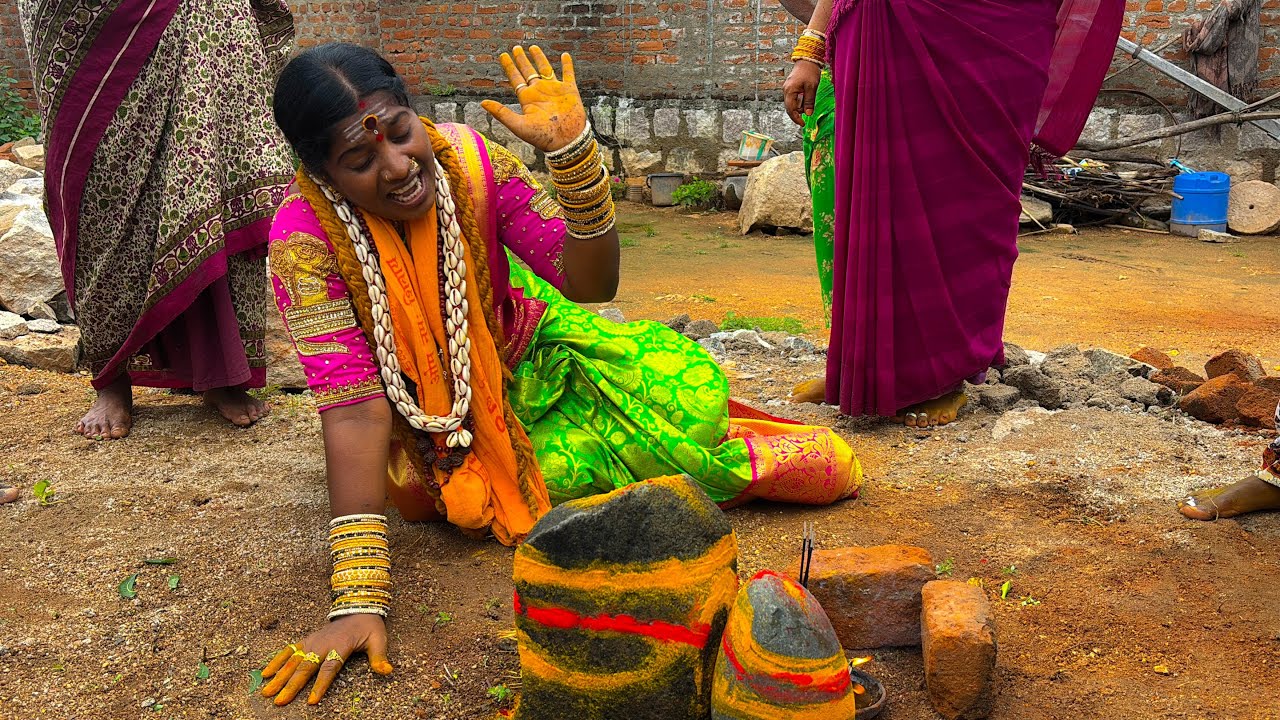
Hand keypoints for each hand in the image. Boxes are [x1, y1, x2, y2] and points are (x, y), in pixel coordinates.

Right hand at [259, 614, 391, 705]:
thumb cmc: (369, 628)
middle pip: (306, 667)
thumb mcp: (378, 640)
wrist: (358, 607)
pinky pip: (289, 650)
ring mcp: (312, 641)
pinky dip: (276, 661)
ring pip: (293, 660)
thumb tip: (387, 671)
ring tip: (266, 691)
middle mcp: (323, 644)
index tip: (311, 701)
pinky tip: (265, 673)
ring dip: (279, 676)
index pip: (329, 668)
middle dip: (292, 685)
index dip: (321, 685)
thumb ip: (379, 657)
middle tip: (279, 701)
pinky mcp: (307, 639)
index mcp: (340, 646)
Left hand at [482, 45, 588, 152]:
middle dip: (521, 59)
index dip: (509, 66)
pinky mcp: (570, 91)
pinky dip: (567, 64)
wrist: (566, 142)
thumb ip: (501, 113)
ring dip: (539, 58)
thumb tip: (482, 103)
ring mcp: (555, 90)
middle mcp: (540, 92)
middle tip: (515, 48)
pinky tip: (565, 55)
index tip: (503, 55)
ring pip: (546, 69)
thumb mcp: (519, 125)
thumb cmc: (543, 137)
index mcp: (527, 98)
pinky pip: (568, 74)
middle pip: (528, 71)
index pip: (516, 78)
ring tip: (533, 47)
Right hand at [783, 60, 822, 125]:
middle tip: (807, 115)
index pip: (790, 109)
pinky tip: (806, 98)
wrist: (807, 59)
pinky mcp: (790, 87)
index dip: (796, 118)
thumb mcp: (812, 87)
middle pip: (789, 108)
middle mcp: (786, 91)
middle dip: (798, 113)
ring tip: (809, 100)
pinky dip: (799, 101)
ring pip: (791, 104)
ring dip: (800, 106)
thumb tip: (808, 114)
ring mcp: (787, 89)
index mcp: (790, 91)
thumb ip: (809, 101)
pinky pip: (793, 98)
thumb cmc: (810, 71)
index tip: (802, 124)